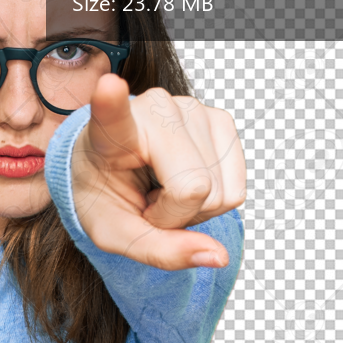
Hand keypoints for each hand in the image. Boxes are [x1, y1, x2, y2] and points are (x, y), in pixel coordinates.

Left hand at [70, 74, 245, 269]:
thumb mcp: (114, 235)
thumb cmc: (107, 196)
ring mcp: (194, 109)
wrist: (116, 170)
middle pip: (194, 188)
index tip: (107, 86)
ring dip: (193, 208)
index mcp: (111, 133)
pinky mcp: (222, 120)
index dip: (112, 104)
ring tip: (162, 190)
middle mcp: (156, 109)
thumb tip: (218, 257)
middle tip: (147, 202)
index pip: (113, 115)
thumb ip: (159, 251)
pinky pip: (236, 190)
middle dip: (174, 215)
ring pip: (221, 193)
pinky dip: (212, 200)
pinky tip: (183, 183)